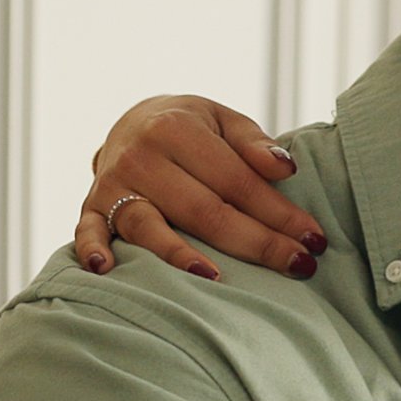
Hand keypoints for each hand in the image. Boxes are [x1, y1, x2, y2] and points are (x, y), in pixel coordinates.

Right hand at [74, 95, 325, 280]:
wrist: (131, 122)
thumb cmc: (191, 129)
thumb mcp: (223, 121)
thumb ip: (253, 144)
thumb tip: (286, 169)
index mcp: (177, 128)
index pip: (237, 181)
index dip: (279, 213)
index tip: (314, 240)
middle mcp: (141, 156)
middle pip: (203, 210)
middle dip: (255, 242)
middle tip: (298, 266)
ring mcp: (111, 184)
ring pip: (148, 226)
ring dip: (178, 254)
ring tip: (215, 279)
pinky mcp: (91, 207)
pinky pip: (86, 231)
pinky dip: (92, 249)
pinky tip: (105, 269)